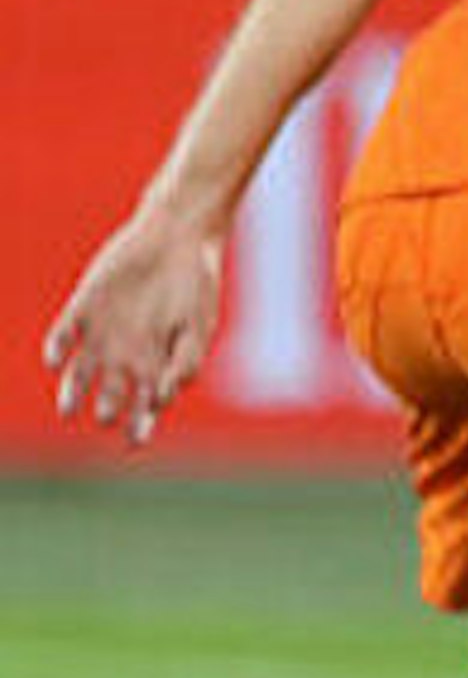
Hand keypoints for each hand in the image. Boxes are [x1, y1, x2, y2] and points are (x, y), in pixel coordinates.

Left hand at [44, 202, 226, 445]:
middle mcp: (128, 352)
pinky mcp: (84, 307)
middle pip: (111, 393)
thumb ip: (185, 363)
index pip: (146, 405)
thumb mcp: (201, 326)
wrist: (178, 235)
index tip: (134, 442)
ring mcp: (103, 331)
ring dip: (73, 391)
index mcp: (159, 361)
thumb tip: (162, 398)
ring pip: (80, 372)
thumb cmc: (197, 282)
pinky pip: (63, 334)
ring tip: (67, 409)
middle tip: (107, 416)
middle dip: (107, 409)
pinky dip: (58, 349)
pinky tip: (57, 361)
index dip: (140, 426)